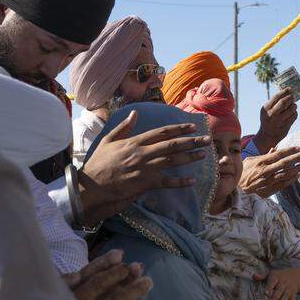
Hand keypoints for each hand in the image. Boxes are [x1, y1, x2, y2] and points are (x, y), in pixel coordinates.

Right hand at [80, 111, 209, 225]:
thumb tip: (134, 113)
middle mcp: (143, 153)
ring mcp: (145, 168)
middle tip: (207, 139)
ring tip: (203, 155)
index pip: (162, 132)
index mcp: (135, 141)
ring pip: (172, 160)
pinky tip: (192, 182)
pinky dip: (180, 182)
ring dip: (190, 157)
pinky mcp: (145, 183)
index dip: (179, 128)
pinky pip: (167, 182)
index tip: (192, 126)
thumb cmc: (98, 163)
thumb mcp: (108, 140)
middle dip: (192, 141)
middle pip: (172, 145)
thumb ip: (124, 127)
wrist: (91, 186)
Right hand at [239, 146, 299, 197]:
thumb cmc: (241, 174)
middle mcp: (265, 172)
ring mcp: (267, 182)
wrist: (235, 191)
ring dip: (297, 169)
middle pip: (284, 163)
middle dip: (297, 158)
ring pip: (285, 174)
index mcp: (260, 162)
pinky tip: (297, 175)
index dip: (289, 151)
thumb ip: (263, 156)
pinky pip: (283, 184)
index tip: (298, 148)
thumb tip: (274, 149)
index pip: (278, 154)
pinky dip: (291, 179)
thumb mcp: (249, 161)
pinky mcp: (268, 190)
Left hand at [254, 269, 298, 299]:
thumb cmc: (278, 276)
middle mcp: (283, 284)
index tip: (265, 293)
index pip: (272, 283)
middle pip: (279, 291)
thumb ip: (262, 276)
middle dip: (275, 298)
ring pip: (285, 296)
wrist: (295, 276)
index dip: (269, 288)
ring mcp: (289, 289)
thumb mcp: (270, 274)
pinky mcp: (293, 295)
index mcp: (276, 278)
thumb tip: (253, 276)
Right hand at [256, 88, 297, 151]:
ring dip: (294, 106)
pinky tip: (293, 113)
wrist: (267, 135)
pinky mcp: (285, 127)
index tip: (289, 89)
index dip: (284, 92)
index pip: (276, 97)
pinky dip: (295, 113)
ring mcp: (278, 122)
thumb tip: (286, 91)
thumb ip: (274, 102)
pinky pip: (294, 117)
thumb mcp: (266, 110)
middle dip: (290, 98)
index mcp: (266, 109)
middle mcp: (271, 115)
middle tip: (292, 97)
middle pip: (283, 102)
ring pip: (291, 109)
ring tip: (293, 105)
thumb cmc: (268, 119)